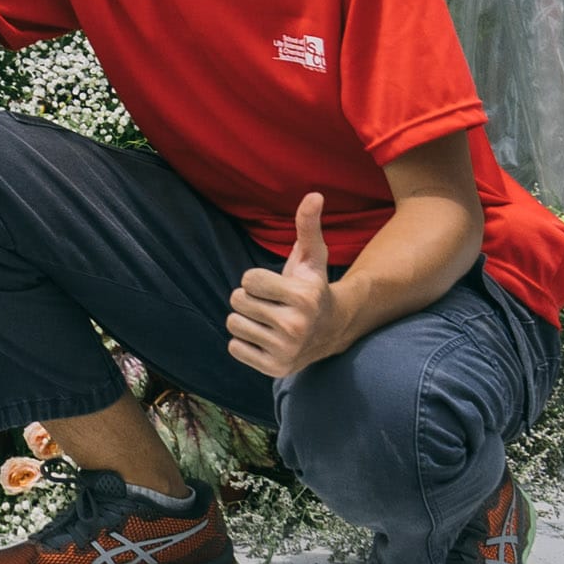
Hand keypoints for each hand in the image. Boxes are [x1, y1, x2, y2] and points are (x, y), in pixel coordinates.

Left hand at [226, 193, 339, 379]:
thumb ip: (307, 226)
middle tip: (273, 305)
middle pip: (237, 300)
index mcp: (303, 297)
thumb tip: (314, 194)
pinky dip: (245, 343)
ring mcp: (286, 351)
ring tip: (270, 322)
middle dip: (250, 299)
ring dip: (246, 320)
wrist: (331, 332)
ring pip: (233, 324)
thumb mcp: (311, 258)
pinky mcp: (275, 370)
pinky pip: (234, 347)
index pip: (247, 279)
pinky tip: (266, 339)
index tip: (277, 287)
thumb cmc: (312, 288)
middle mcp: (295, 326)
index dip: (257, 279)